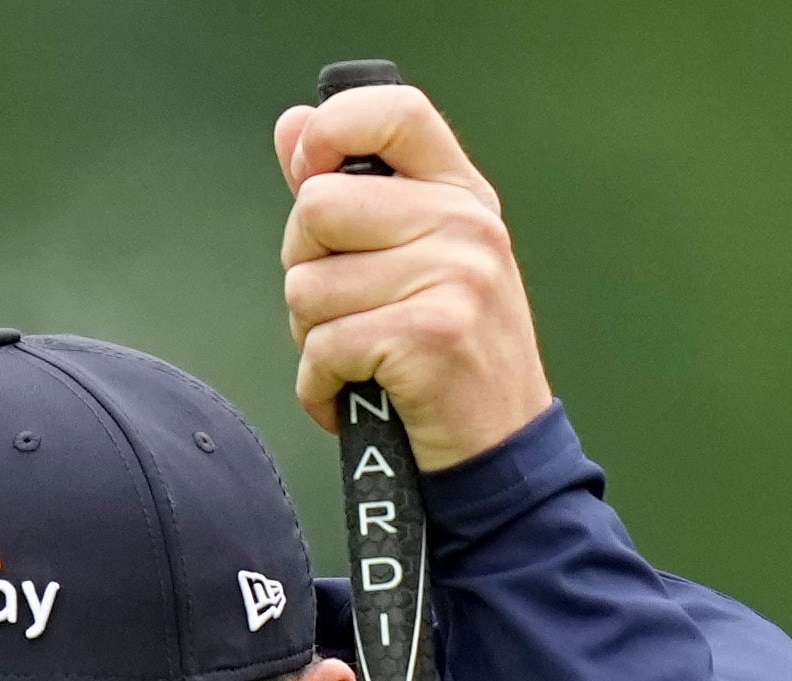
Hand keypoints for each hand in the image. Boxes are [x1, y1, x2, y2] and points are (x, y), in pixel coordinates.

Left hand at [273, 79, 554, 470]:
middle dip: (306, 271)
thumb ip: (353, 195)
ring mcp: (454, 278)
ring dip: (312, 339)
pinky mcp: (430, 336)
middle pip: (315, 208)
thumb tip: (292, 126)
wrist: (500, 457)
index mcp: (460, 195)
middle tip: (348, 313)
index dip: (331, 131)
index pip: (392, 113)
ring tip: (362, 360)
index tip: (308, 170)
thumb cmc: (448, 362)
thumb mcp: (415, 263)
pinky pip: (321, 347)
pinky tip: (356, 398)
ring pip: (306, 287)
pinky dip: (319, 388)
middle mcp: (465, 226)